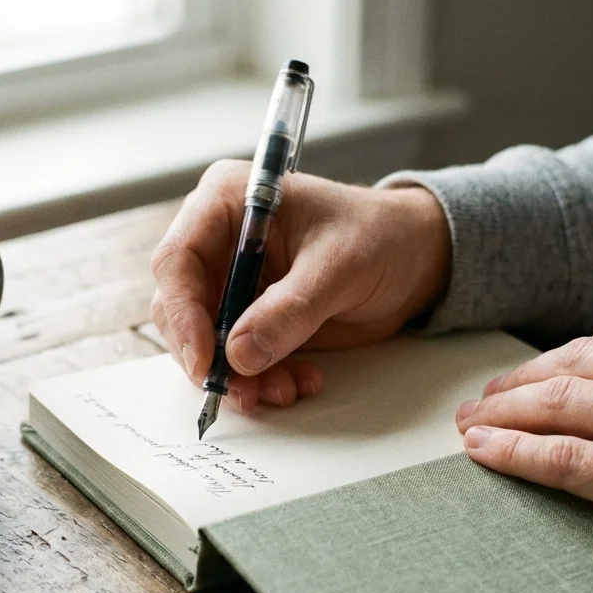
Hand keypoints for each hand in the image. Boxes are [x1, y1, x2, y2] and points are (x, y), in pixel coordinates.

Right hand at [150, 160, 450, 411]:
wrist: (414, 258)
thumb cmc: (379, 237)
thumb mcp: (339, 268)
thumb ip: (289, 310)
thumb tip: (240, 354)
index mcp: (229, 202)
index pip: (178, 259)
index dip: (183, 313)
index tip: (206, 359)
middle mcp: (219, 240)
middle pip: (179, 306)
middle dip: (209, 355)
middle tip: (242, 391)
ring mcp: (233, 280)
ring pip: (205, 339)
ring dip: (238, 375)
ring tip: (284, 391)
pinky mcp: (250, 315)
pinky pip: (235, 356)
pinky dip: (259, 378)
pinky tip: (298, 383)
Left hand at [455, 314, 592, 592]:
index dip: (565, 355)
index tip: (540, 371)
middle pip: (575, 364)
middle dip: (521, 380)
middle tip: (486, 397)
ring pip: (558, 403)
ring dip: (502, 413)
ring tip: (470, 423)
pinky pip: (562, 459)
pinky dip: (513, 452)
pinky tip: (483, 452)